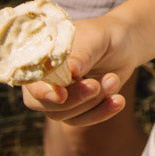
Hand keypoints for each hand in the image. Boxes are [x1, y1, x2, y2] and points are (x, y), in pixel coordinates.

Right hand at [21, 14, 135, 125]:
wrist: (124, 43)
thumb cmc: (105, 35)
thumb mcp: (97, 39)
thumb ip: (82, 54)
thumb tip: (71, 70)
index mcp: (39, 58)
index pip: (30, 80)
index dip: (42, 91)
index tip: (61, 95)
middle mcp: (42, 80)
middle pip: (44, 104)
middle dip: (73, 99)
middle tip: (97, 86)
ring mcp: (58, 96)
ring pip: (65, 114)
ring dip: (93, 101)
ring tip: (113, 79)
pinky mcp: (75, 108)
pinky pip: (82, 119)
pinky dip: (101, 112)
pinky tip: (118, 101)